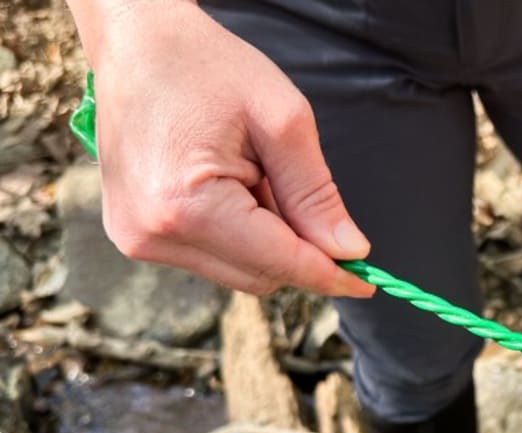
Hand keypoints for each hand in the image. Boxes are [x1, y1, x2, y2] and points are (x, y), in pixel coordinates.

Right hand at [80, 1, 374, 296]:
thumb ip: (316, 194)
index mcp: (186, 207)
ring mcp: (136, 238)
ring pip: (238, 270)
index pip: (280, 263)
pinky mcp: (133, 235)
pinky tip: (230, 183)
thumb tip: (348, 252)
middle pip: (260, 276)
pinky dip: (238, 232)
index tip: (369, 280)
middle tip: (296, 185)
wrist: (137, 44)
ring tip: (252, 172)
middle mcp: (152, 234)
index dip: (331, 274)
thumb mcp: (281, 121)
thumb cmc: (206, 67)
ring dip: (265, 237)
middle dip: (296, 246)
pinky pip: (211, 256)